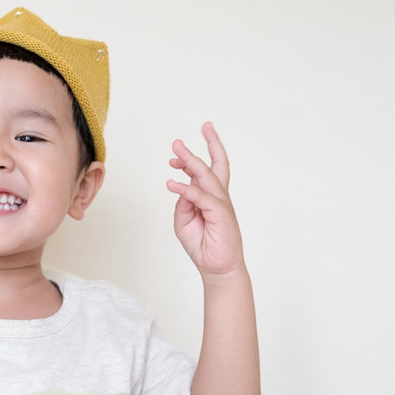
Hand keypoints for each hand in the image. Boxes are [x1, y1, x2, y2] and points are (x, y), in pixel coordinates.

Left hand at [166, 122, 245, 279]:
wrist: (216, 268)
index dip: (190, 160)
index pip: (205, 171)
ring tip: (177, 149)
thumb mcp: (184, 221)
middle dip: (211, 143)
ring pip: (208, 176)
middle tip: (202, 126)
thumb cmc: (203, 244)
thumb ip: (183, 204)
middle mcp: (218, 196)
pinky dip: (186, 189)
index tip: (173, 156)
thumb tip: (181, 189)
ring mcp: (221, 204)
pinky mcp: (221, 214)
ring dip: (192, 161)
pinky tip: (172, 184)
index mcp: (210, 197)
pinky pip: (202, 198)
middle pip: (217, 164)